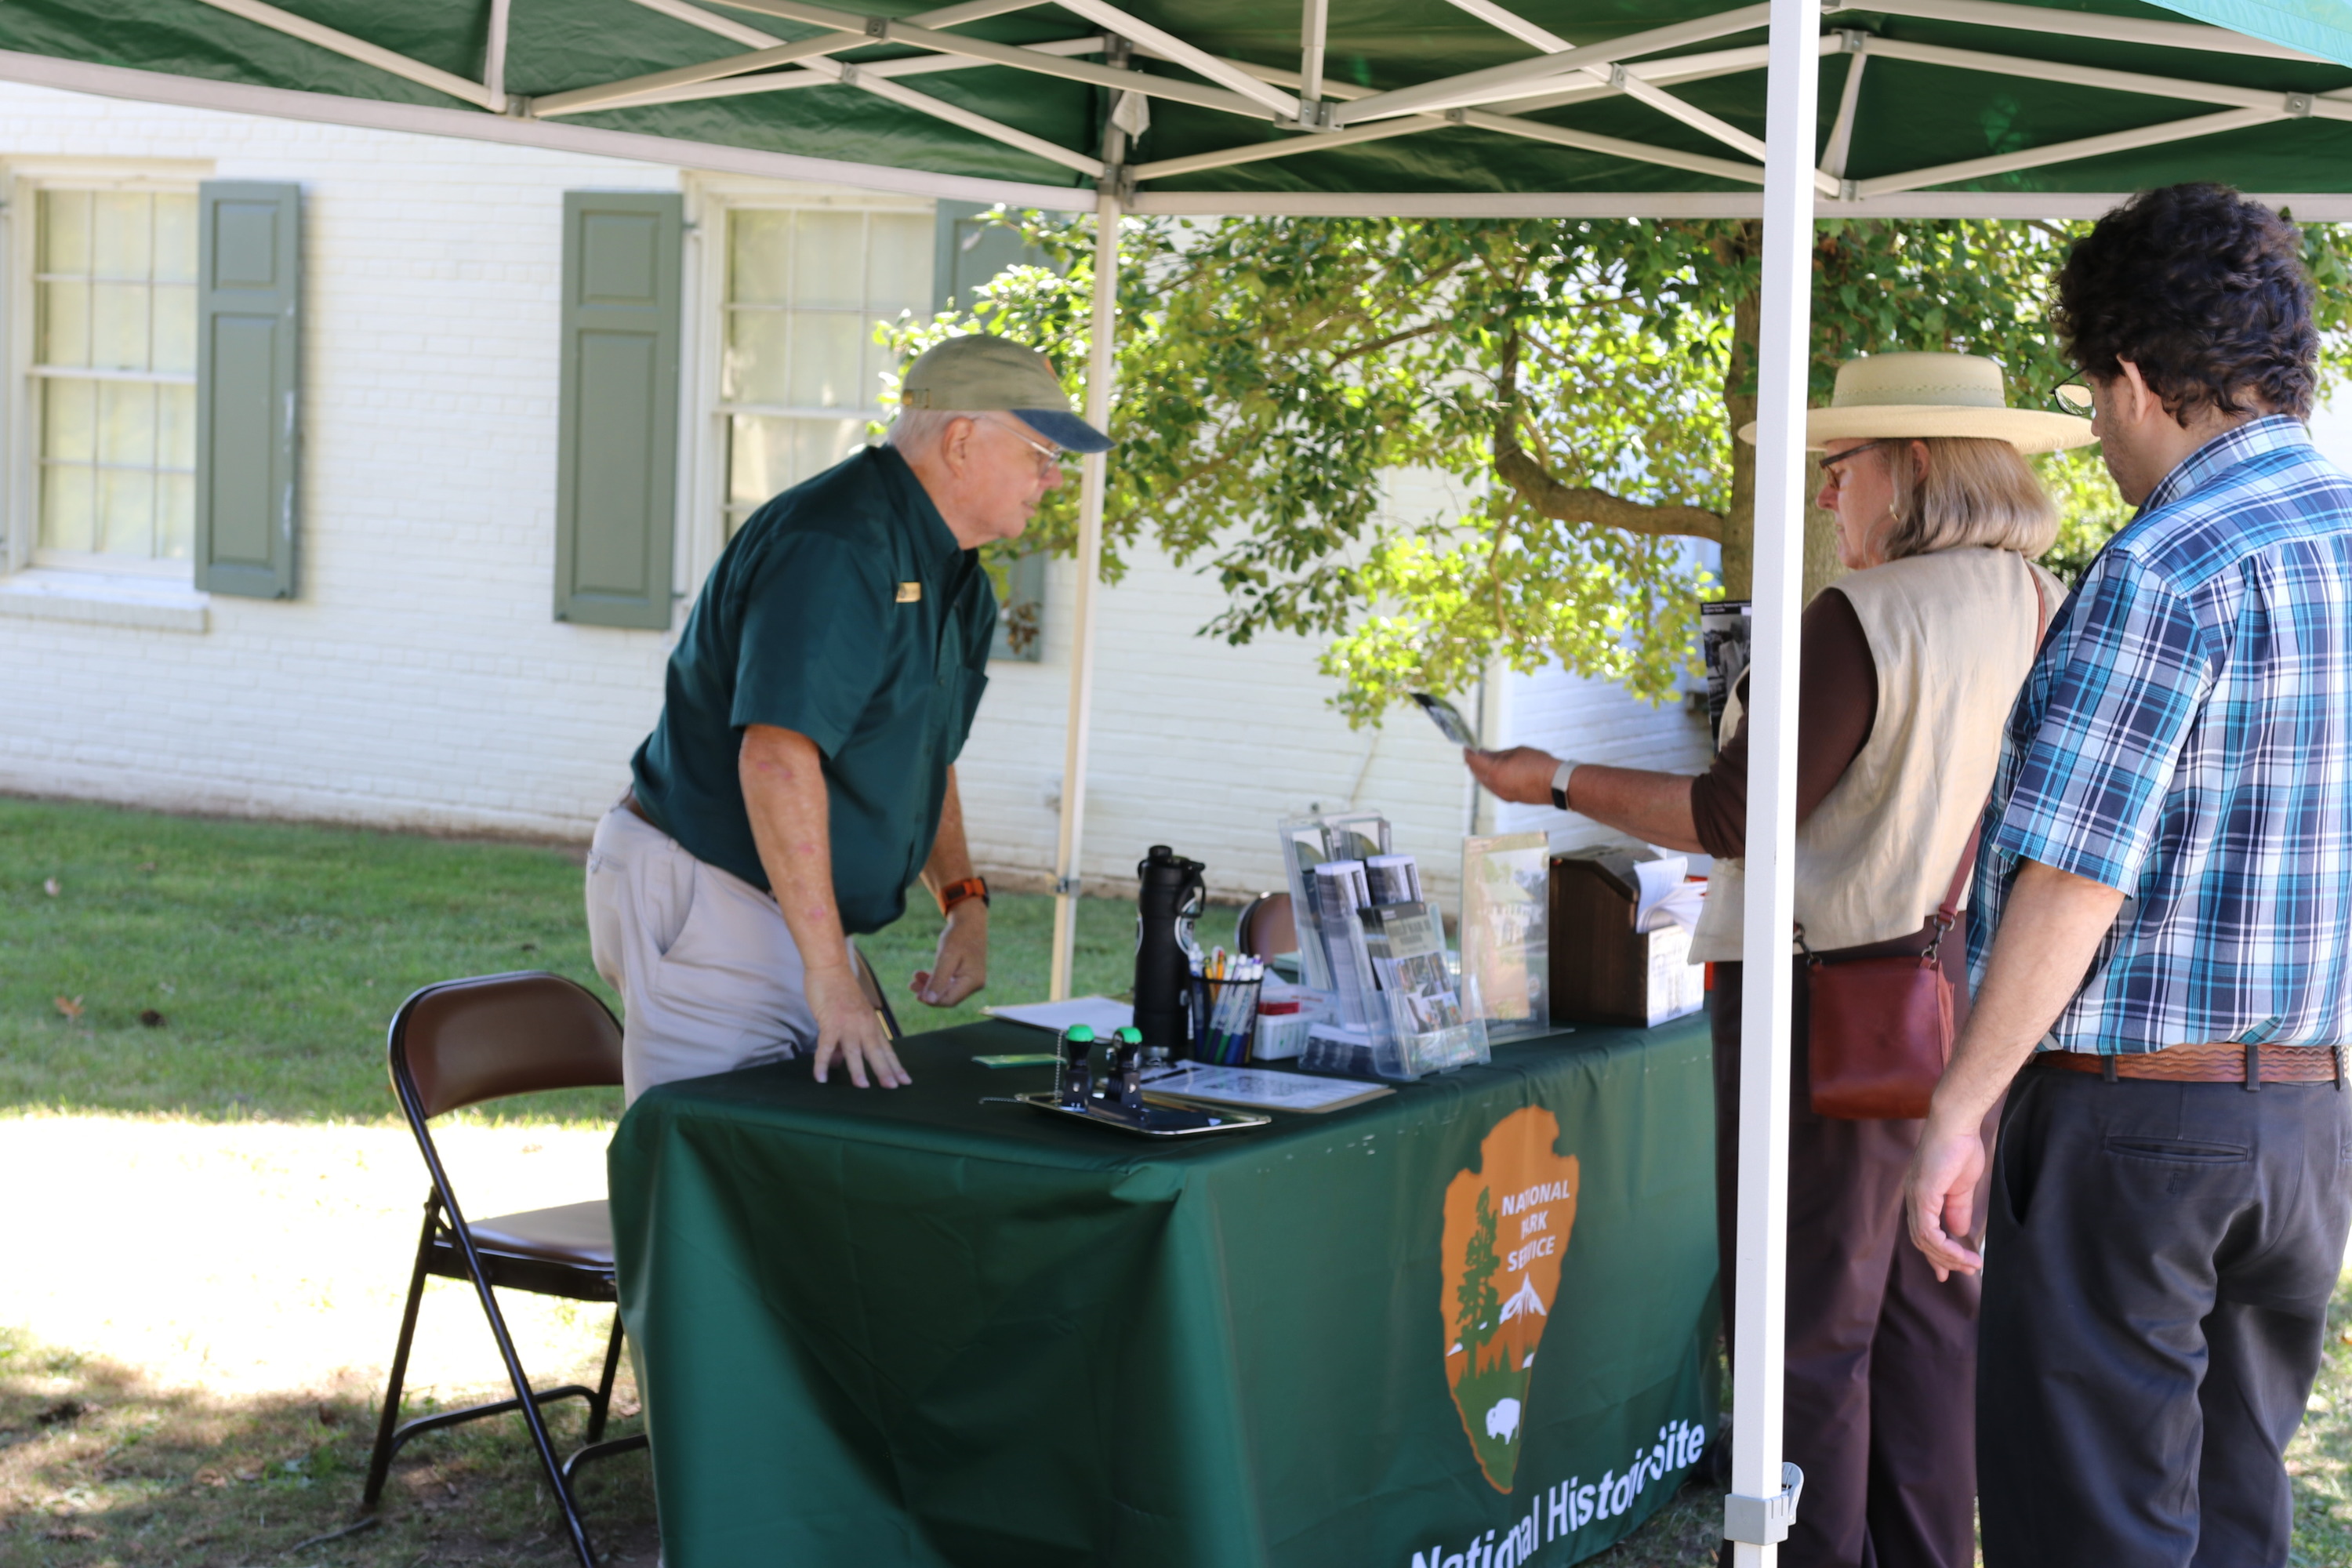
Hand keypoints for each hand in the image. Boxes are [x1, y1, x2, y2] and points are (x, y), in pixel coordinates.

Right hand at [804, 961, 910, 1087]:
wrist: (830, 968)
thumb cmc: (839, 991)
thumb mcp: (848, 1016)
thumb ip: (843, 1041)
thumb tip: (836, 1063)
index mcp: (871, 1024)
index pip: (886, 1049)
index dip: (895, 1065)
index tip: (905, 1080)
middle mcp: (863, 1025)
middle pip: (876, 1052)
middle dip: (885, 1071)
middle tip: (893, 1087)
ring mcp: (847, 1024)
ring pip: (854, 1051)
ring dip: (859, 1069)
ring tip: (863, 1087)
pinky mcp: (830, 1022)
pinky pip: (825, 1046)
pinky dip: (822, 1063)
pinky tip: (821, 1077)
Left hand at [912, 904, 986, 1006]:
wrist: (970, 921)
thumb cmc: (959, 936)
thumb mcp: (946, 956)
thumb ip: (938, 979)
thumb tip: (929, 1001)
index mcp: (973, 981)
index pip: (950, 1000)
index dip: (932, 1001)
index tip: (916, 994)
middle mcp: (975, 984)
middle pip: (948, 997)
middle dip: (928, 993)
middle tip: (911, 986)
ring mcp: (971, 980)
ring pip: (946, 990)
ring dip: (929, 986)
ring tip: (914, 978)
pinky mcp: (965, 975)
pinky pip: (948, 983)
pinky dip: (935, 980)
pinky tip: (922, 975)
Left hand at [1463, 746, 1562, 805]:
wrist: (1557, 784)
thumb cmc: (1539, 764)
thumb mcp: (1516, 752)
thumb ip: (1497, 754)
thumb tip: (1485, 753)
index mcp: (1495, 772)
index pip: (1474, 761)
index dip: (1468, 753)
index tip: (1466, 746)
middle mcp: (1495, 786)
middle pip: (1477, 773)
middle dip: (1473, 762)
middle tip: (1474, 752)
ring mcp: (1502, 794)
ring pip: (1485, 782)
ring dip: (1482, 771)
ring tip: (1486, 760)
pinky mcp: (1509, 798)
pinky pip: (1494, 787)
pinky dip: (1491, 778)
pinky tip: (1496, 771)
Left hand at [1904, 1105, 1988, 1279]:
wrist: (1958, 1124)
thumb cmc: (1960, 1148)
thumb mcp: (1961, 1187)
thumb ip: (1957, 1209)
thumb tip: (1959, 1231)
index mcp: (1921, 1195)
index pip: (1923, 1233)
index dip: (1935, 1255)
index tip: (1948, 1273)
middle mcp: (1913, 1198)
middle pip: (1922, 1241)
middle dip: (1944, 1260)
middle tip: (1968, 1271)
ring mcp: (1915, 1196)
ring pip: (1924, 1240)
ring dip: (1949, 1257)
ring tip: (1971, 1264)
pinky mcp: (1922, 1194)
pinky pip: (1928, 1230)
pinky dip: (1945, 1246)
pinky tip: (1962, 1253)